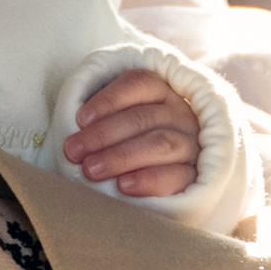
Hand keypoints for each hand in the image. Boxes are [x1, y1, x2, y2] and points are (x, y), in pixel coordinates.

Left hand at [63, 69, 199, 201]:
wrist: (155, 186)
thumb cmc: (123, 148)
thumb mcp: (113, 124)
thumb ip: (98, 118)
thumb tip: (75, 126)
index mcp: (161, 92)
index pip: (139, 83)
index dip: (108, 99)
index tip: (79, 119)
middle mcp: (181, 114)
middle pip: (143, 117)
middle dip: (103, 134)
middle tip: (74, 151)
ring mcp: (191, 145)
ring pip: (160, 143)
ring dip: (120, 156)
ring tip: (91, 170)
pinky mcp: (196, 176)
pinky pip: (177, 176)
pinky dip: (149, 179)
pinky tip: (124, 185)